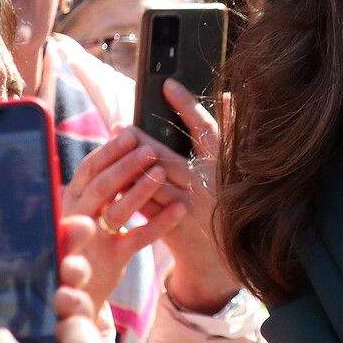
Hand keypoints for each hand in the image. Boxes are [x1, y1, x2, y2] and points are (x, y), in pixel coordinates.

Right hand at [63, 133, 188, 307]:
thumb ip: (98, 182)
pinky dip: (160, 222)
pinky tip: (179, 208)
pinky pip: (138, 238)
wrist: (79, 290)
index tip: (129, 133)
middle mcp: (78, 218)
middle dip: (125, 166)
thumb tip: (121, 136)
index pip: (88, 169)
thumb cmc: (88, 237)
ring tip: (162, 172)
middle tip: (149, 149)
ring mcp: (95, 241)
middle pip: (100, 187)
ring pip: (117, 212)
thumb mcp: (86, 208)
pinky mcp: (113, 260)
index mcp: (71, 199)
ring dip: (140, 190)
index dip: (109, 151)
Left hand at [123, 80, 240, 314]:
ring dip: (129, 167)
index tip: (167, 84)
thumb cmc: (223, 201)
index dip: (187, 105)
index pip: (205, 129)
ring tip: (113, 152)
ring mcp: (191, 208)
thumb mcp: (230, 167)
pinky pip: (146, 207)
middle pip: (168, 157)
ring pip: (153, 182)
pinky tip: (114, 182)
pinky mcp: (174, 227)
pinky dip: (129, 194)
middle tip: (120, 127)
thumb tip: (228, 96)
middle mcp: (208, 185)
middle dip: (140, 140)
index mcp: (223, 165)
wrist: (220, 257)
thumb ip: (227, 133)